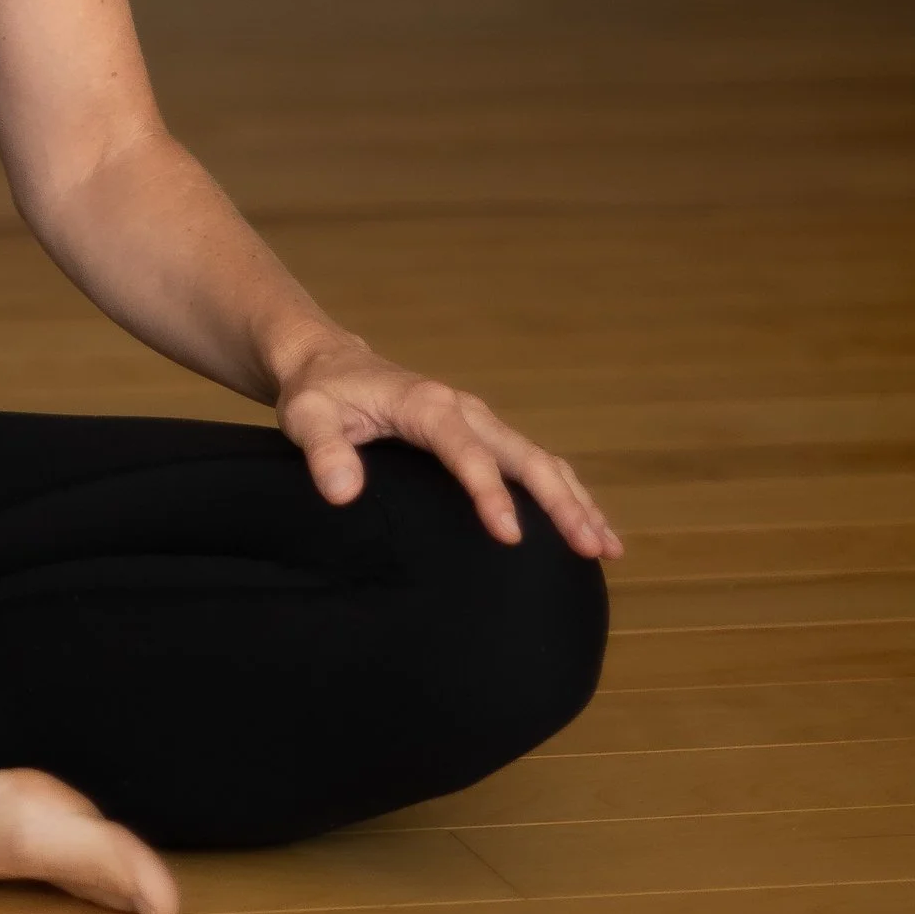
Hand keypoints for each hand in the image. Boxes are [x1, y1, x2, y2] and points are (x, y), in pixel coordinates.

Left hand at [274, 339, 619, 562]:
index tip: (510, 535)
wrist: (328, 363)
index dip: (489, 491)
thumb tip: (341, 491)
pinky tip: (588, 528)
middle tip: (590, 549)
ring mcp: (478, 422)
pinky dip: (565, 493)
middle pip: (524, 456)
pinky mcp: (482, 436)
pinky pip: (533, 464)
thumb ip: (323, 450)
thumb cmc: (318, 392)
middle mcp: (463, 409)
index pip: (466, 450)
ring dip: (576, 501)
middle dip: (560, 502)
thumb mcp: (307, 416)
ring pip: (540, 461)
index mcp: (426, 404)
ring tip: (607, 549)